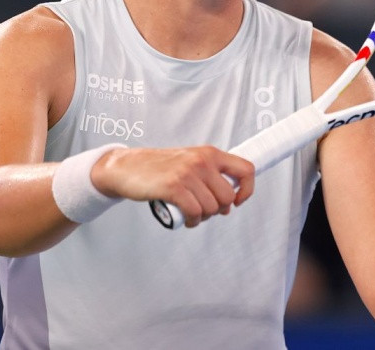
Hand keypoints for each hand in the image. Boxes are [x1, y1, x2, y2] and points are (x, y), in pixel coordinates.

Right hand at [91, 146, 254, 227]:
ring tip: (191, 213)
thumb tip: (232, 200)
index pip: (246, 169)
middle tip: (204, 210)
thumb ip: (210, 174)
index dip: (247, 190)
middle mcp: (202, 160)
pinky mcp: (173, 187)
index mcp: (210, 153)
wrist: (127, 167)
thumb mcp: (189, 161)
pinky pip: (195, 212)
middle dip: (218, 210)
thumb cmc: (159, 169)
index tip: (237, 201)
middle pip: (228, 197)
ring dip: (203, 217)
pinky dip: (193, 221)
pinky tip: (186, 219)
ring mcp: (188, 173)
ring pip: (212, 208)